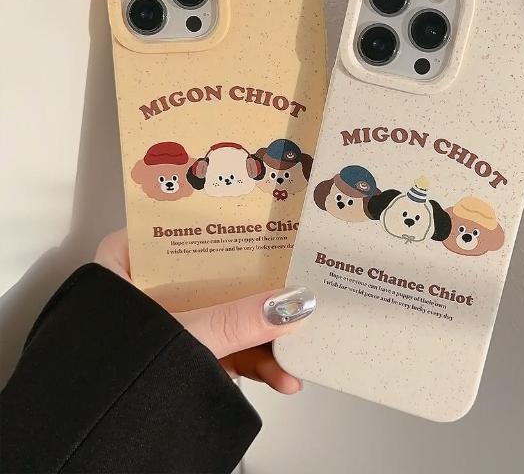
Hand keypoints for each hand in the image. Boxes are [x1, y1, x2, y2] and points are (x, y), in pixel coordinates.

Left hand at [95, 229, 313, 394]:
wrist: (88, 442)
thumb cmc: (110, 379)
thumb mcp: (183, 338)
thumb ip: (237, 320)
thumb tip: (290, 302)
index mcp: (127, 262)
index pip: (182, 225)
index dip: (224, 224)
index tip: (266, 226)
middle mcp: (146, 286)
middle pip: (214, 272)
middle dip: (259, 292)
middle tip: (292, 293)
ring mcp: (166, 320)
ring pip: (221, 311)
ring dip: (260, 335)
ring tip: (289, 353)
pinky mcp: (180, 350)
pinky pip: (219, 344)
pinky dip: (248, 359)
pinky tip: (277, 374)